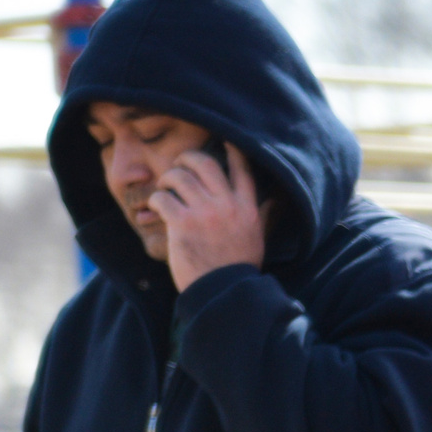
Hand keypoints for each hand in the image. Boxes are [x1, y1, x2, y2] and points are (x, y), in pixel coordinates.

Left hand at [149, 141, 267, 290]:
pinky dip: (156, 200)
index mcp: (248, 207)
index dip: (230, 149)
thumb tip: (275, 200)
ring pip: (179, 176)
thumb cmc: (239, 266)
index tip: (221, 140)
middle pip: (204, 162)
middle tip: (179, 165)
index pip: (241, 168)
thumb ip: (264, 215)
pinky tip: (157, 209)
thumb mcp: (258, 237)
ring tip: (165, 190)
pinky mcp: (182, 224)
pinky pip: (163, 197)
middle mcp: (228, 205)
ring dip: (167, 180)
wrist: (224, 292)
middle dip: (187, 158)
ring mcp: (204, 213)